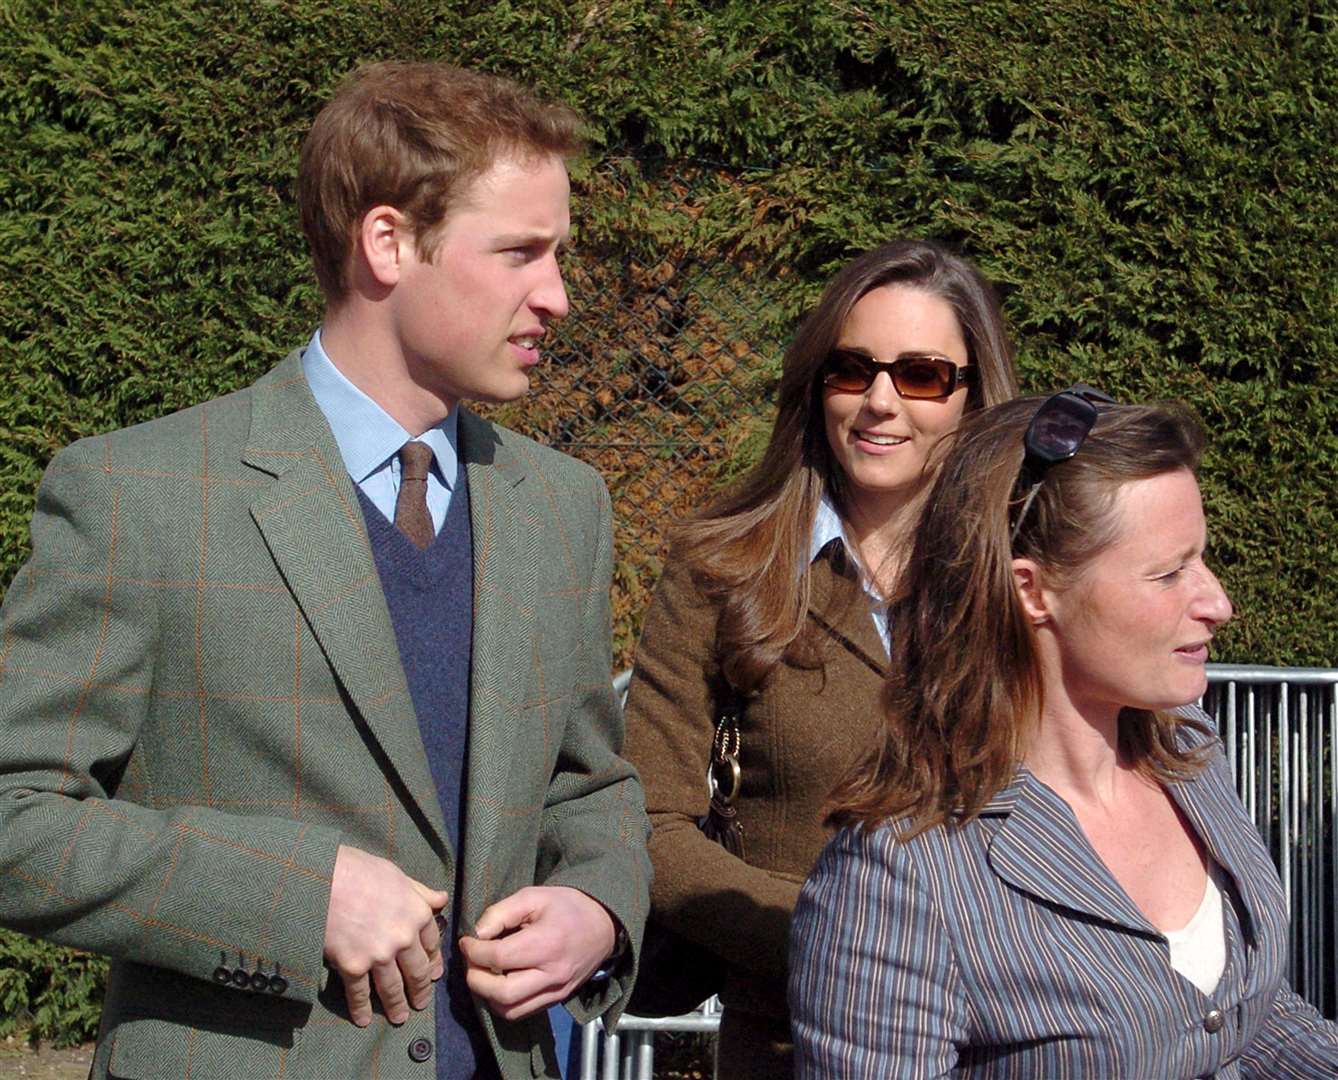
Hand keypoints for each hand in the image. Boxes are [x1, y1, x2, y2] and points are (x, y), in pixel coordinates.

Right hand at [324, 844, 449, 1026]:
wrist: (323, 877)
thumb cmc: (358, 869)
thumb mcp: (396, 874)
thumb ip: (419, 892)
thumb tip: (440, 899)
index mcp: (417, 913)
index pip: (432, 944)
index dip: (432, 960)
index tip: (432, 972)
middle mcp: (403, 938)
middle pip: (417, 972)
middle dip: (420, 990)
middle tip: (420, 1003)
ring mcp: (379, 955)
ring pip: (392, 988)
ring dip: (397, 1006)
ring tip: (399, 1017)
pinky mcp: (352, 966)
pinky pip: (360, 994)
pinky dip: (361, 1009)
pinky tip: (363, 1019)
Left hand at [458, 886, 615, 1020]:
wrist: (604, 925)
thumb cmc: (567, 906)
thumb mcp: (534, 896)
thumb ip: (501, 912)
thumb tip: (476, 934)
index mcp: (546, 943)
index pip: (499, 957)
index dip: (474, 951)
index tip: (467, 941)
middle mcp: (552, 974)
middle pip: (502, 993)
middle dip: (476, 979)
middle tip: (471, 961)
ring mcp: (556, 991)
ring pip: (510, 1010)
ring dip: (487, 996)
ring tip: (484, 973)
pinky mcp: (557, 1000)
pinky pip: (523, 1012)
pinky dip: (504, 1003)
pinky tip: (500, 983)